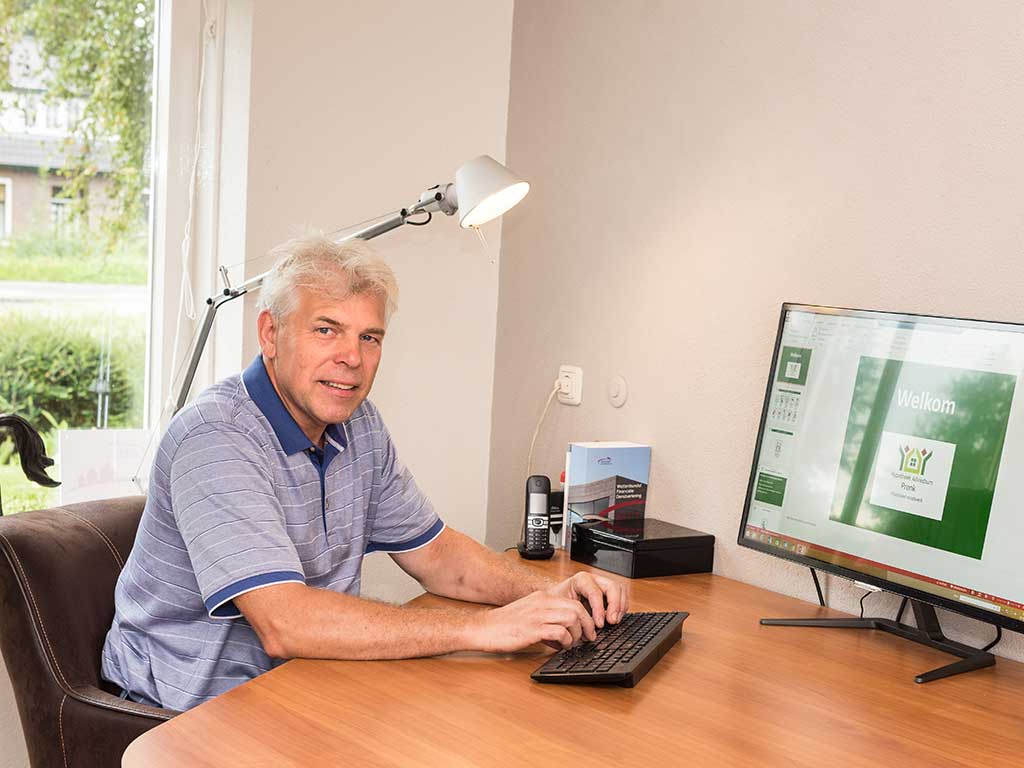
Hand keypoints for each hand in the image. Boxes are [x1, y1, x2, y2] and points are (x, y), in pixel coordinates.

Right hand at [470, 590, 597, 652]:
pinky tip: (560, 647)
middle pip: (577, 609)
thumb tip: (567, 628)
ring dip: (577, 634)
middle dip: (587, 626)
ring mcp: (537, 615)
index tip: (588, 630)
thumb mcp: (529, 613)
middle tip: (588, 638)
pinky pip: (559, 632)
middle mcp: (542, 603)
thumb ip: (547, 616)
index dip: (586, 618)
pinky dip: (565, 642)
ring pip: (571, 619)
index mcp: (542, 597)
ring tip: (571, 644)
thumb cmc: (505, 624)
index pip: (574, 602)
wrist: (483, 628)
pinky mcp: (532, 629)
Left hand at [545, 572, 628, 628]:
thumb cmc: (554, 605)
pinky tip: (614, 618)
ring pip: (619, 590)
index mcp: (580, 580)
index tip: (599, 624)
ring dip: (620, 607)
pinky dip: (621, 608)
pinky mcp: (606, 594)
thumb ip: (571, 614)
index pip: (595, 591)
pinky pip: (621, 597)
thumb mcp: (558, 607)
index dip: (599, 608)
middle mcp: (593, 580)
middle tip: (612, 621)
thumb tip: (586, 627)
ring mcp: (601, 586)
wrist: (552, 604)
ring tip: (613, 621)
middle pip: (612, 587)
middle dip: (615, 605)